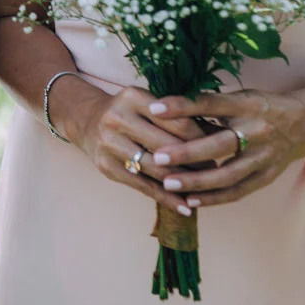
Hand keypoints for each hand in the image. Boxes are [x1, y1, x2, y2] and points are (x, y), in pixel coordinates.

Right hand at [64, 82, 206, 215]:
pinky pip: (143, 187)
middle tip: (215, 170)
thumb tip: (219, 134)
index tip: (218, 147)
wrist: (85, 120)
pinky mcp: (106, 166)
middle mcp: (118, 118)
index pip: (177, 120)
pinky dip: (167, 198)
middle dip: (195, 161)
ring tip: (203, 188)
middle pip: (167, 145)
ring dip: (184, 182)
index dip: (201, 137)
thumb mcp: (148, 104)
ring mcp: (109, 143)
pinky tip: (185, 207)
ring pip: (156, 169)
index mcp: (133, 97)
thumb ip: (178, 116)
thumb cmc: (129, 112)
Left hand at [142, 89, 304, 208]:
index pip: (210, 104)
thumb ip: (208, 106)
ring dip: (197, 182)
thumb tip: (166, 109)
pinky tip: (190, 201)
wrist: (304, 123)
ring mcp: (264, 157)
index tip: (154, 108)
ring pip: (228, 174)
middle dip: (187, 153)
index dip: (182, 106)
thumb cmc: (260, 107)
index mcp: (247, 105)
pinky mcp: (267, 176)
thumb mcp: (238, 97)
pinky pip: (237, 191)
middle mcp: (258, 131)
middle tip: (158, 158)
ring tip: (168, 184)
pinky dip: (213, 198)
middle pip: (220, 145)